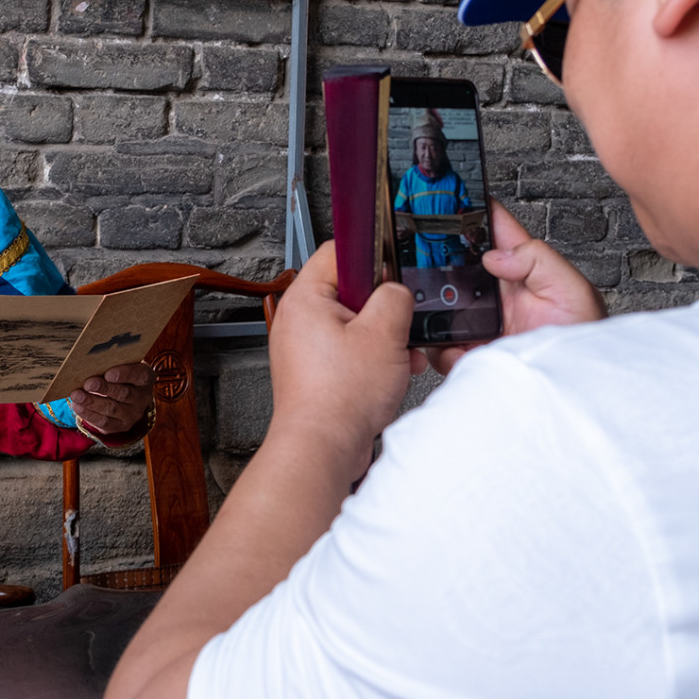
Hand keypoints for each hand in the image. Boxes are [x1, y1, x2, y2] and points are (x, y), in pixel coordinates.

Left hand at [69, 361, 153, 435]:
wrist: (124, 396)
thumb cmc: (119, 374)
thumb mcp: (120, 365)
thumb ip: (110, 364)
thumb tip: (90, 363)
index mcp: (145, 378)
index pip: (140, 376)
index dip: (125, 374)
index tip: (108, 373)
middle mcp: (142, 397)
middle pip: (124, 393)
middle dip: (104, 388)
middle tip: (88, 383)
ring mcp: (132, 414)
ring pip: (111, 409)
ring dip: (92, 402)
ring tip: (76, 395)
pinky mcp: (120, 426)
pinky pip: (104, 421)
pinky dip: (89, 414)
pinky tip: (77, 406)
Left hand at [267, 242, 417, 474]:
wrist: (323, 447)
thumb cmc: (338, 398)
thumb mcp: (383, 333)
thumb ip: (394, 298)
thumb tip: (397, 291)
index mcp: (305, 298)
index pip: (337, 251)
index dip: (371, 256)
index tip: (392, 268)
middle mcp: (299, 320)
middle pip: (350, 291)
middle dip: (383, 307)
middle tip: (399, 321)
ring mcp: (306, 347)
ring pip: (355, 324)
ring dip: (384, 337)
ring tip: (399, 353)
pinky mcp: (317, 371)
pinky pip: (350, 351)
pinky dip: (374, 358)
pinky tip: (393, 372)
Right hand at [428, 200, 606, 373]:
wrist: (573, 388)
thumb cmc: (583, 342)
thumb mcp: (573, 290)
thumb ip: (539, 260)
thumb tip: (495, 255)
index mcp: (524, 270)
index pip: (494, 229)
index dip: (473, 209)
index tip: (451, 196)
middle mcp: (499, 294)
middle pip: (456, 265)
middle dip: (440, 262)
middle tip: (433, 266)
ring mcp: (482, 323)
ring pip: (442, 304)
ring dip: (438, 309)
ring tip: (448, 318)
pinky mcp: (471, 351)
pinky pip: (442, 345)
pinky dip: (443, 349)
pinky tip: (460, 351)